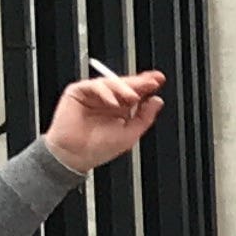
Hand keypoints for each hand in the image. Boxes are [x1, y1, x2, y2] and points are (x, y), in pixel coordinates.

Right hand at [47, 70, 166, 174]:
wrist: (76, 155)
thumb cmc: (100, 148)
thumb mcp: (130, 134)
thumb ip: (145, 117)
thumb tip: (157, 101)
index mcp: (121, 109)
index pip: (135, 93)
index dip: (146, 85)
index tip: (159, 80)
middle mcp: (108, 100)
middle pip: (124, 85)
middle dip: (138, 82)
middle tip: (151, 82)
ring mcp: (93, 95)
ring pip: (110, 83)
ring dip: (123, 88)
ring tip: (133, 97)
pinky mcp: (78, 92)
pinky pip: (93, 86)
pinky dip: (105, 91)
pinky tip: (113, 102)